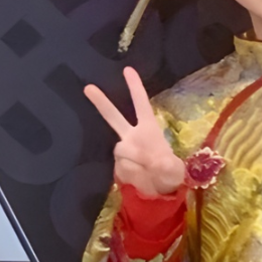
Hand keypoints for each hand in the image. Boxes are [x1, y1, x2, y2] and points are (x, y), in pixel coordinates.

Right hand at [84, 67, 184, 195]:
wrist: (158, 191)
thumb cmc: (169, 173)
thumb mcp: (174, 169)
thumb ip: (166, 164)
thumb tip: (153, 160)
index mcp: (148, 128)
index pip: (141, 104)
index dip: (135, 88)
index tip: (127, 70)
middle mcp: (132, 135)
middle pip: (114, 116)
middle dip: (101, 102)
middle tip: (88, 87)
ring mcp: (122, 149)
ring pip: (121, 150)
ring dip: (135, 162)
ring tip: (148, 171)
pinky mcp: (117, 165)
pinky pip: (121, 168)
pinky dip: (132, 175)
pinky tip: (140, 178)